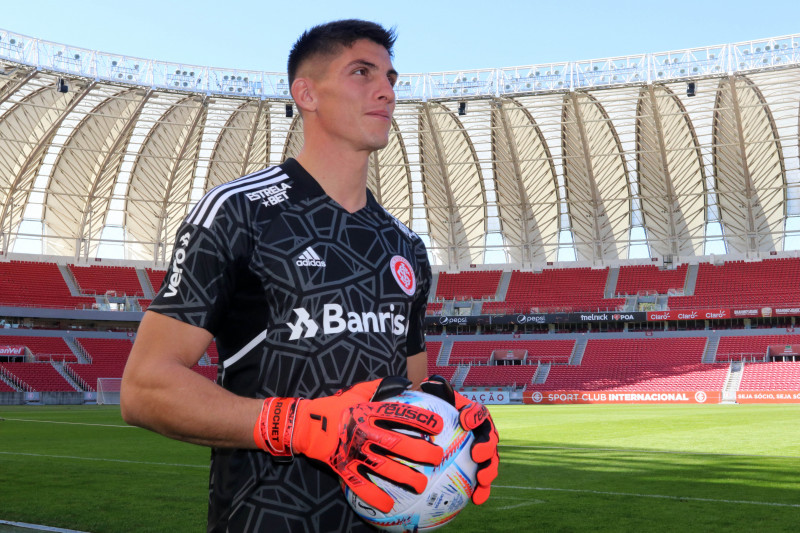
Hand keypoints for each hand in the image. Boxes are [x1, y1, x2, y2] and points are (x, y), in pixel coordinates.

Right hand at [254, 376, 444, 512]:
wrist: (304, 424)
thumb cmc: (333, 406)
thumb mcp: (356, 391)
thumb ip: (379, 386)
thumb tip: (404, 381)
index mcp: (368, 412)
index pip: (399, 414)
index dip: (420, 420)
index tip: (439, 426)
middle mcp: (364, 432)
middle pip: (396, 444)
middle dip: (419, 452)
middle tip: (436, 458)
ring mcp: (353, 451)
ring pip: (383, 467)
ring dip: (404, 477)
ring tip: (422, 485)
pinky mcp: (342, 467)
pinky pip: (360, 485)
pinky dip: (374, 496)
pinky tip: (389, 505)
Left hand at [420, 375, 498, 504]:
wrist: (438, 430)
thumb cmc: (437, 413)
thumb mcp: (435, 399)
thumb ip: (435, 389)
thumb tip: (427, 382)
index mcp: (475, 416)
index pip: (479, 413)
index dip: (475, 416)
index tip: (464, 421)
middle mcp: (483, 434)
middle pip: (491, 439)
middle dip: (487, 447)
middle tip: (476, 454)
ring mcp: (483, 453)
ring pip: (492, 462)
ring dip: (489, 472)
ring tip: (481, 480)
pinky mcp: (478, 471)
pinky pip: (483, 482)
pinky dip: (483, 491)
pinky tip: (475, 501)